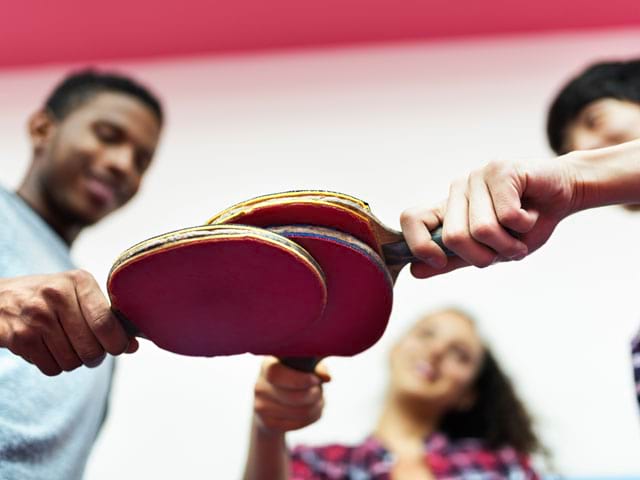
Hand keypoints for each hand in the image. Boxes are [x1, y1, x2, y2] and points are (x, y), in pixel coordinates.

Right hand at [0, 270, 137, 375]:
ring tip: (63, 344)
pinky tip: (45, 347)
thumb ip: (107, 317)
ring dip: (73, 361)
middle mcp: (56, 295)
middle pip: (91, 349)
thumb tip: (133, 346)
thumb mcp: (78, 294)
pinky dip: (53, 365)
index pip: (105, 322)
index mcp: (79, 281)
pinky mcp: (18, 337)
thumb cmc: (49, 297)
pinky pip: (51, 369)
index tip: (118, 347)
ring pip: (72, 362)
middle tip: (88, 349)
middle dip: (95, 356)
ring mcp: (35, 316)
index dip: (117, 343)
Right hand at [253, 357, 330, 434]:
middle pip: (293, 396)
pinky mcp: (268, 423)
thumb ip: (316, 367)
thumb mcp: (303, 368)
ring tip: (319, 400)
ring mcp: (261, 406)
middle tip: (319, 391)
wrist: (272, 404)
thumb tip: (326, 377)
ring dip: (316, 406)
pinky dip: (312, 417)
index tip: (315, 380)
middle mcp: (259, 386)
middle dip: (314, 394)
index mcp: (267, 365)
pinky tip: (312, 410)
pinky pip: (299, 423)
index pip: (276, 374)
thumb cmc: (293, 378)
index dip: (299, 379)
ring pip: (300, 411)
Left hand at [401, 157, 581, 277]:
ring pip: (482, 229)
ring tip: (521, 230)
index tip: (439, 260)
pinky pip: (507, 216)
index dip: (419, 244)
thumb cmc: (525, 225)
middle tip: (505, 247)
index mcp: (448, 209)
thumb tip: (413, 271)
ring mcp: (477, 177)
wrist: (565, 196)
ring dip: (510, 242)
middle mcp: (457, 190)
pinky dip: (525, 225)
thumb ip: (452, 260)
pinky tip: (531, 212)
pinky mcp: (500, 169)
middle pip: (452, 237)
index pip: (411, 219)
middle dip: (483, 255)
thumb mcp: (487, 250)